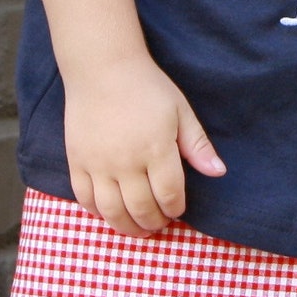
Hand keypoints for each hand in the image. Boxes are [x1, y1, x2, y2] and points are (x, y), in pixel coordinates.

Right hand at [63, 55, 225, 237]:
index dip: (176, 209)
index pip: (170, 195)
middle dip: (154, 223)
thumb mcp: (180, 111)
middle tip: (159, 223)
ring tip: (137, 228)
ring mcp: (98, 163)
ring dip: (127, 227)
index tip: (177, 209)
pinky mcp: (77, 161)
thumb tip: (219, 173)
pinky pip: (85, 199)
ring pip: (112, 211)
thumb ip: (198, 145)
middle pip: (142, 209)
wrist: (102, 68)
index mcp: (156, 149)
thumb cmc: (146, 87)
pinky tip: (109, 212)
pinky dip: (97, 212)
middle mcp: (126, 161)